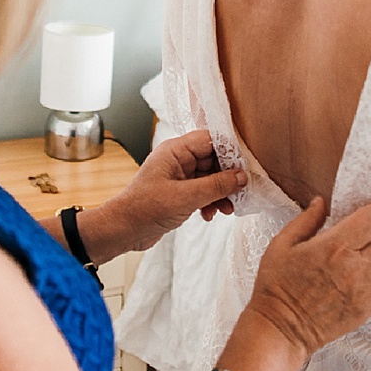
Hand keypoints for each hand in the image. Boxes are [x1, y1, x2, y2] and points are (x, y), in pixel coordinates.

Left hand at [98, 130, 247, 255]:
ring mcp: (178, 176)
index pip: (210, 140)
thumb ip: (216, 186)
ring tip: (227, 209)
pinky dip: (210, 202)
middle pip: (213, 159)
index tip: (246, 167)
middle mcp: (177, 160)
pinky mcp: (178, 193)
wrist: (123, 230)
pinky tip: (210, 214)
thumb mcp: (186, 197)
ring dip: (221, 193)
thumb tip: (241, 177)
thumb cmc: (145, 208)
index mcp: (175, 150)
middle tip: (240, 192)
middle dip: (228, 177)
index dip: (230, 151)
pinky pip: (202, 191)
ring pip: (210, 178)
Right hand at [244, 197, 370, 353]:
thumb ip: (306, 220)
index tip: (363, 216)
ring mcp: (365, 290)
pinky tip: (366, 275)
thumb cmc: (277, 287)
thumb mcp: (281, 245)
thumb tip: (321, 202)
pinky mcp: (368, 308)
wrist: (281, 328)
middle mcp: (355, 267)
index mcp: (334, 246)